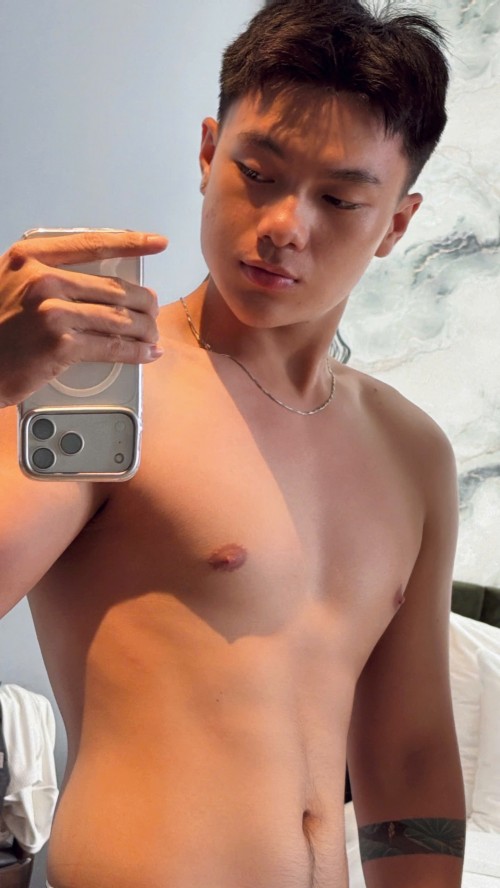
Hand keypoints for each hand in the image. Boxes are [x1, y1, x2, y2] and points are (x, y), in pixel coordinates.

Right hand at [0, 229, 167, 406]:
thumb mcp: (11, 282)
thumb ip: (47, 273)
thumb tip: (96, 283)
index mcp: (30, 257)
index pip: (92, 243)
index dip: (131, 243)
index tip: (156, 243)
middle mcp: (43, 280)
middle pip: (114, 287)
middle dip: (144, 303)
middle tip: (153, 312)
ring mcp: (52, 313)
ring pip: (119, 317)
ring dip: (145, 329)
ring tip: (152, 334)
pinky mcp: (61, 345)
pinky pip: (112, 346)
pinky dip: (135, 352)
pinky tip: (146, 352)